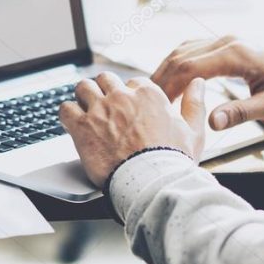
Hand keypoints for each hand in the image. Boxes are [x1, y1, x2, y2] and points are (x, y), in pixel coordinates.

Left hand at [59, 72, 205, 187]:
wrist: (151, 183)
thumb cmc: (172, 161)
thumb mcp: (193, 131)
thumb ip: (194, 104)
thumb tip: (198, 83)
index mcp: (148, 94)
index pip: (133, 82)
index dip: (130, 95)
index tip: (129, 110)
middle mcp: (122, 96)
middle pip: (105, 80)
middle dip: (104, 91)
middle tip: (105, 108)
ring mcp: (100, 109)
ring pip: (83, 88)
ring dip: (84, 98)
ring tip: (86, 111)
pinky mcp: (82, 126)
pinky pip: (65, 108)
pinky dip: (67, 114)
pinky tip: (72, 123)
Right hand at [151, 36, 263, 130]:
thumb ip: (241, 112)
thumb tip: (210, 122)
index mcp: (236, 54)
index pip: (190, 68)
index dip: (169, 87)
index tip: (157, 107)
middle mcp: (226, 41)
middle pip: (180, 56)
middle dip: (161, 79)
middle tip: (146, 103)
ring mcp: (224, 39)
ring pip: (183, 49)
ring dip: (165, 70)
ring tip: (154, 94)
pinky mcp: (224, 42)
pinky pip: (192, 48)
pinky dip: (176, 63)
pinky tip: (170, 79)